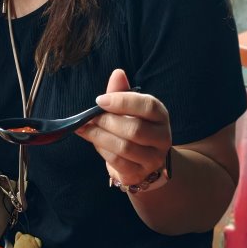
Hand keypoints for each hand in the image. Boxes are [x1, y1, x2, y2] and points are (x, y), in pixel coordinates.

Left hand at [76, 68, 171, 187]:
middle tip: (89, 118)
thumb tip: (117, 74)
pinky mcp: (140, 174)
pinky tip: (92, 141)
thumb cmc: (131, 127)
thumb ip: (121, 92)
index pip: (148, 106)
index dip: (122, 101)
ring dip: (99, 136)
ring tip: (84, 128)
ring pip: (124, 146)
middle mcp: (162, 137)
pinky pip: (117, 161)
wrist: (140, 160)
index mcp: (161, 116)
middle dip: (106, 121)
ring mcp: (153, 158)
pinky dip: (101, 150)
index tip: (99, 100)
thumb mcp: (128, 108)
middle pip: (134, 129)